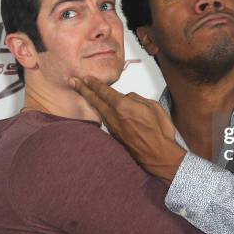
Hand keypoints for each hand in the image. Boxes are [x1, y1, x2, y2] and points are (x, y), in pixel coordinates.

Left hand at [70, 76, 185, 182]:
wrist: (159, 156)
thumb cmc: (160, 132)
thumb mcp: (154, 107)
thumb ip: (137, 99)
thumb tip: (127, 98)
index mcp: (124, 106)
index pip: (104, 91)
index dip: (94, 83)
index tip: (86, 78)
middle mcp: (114, 117)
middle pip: (95, 100)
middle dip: (83, 89)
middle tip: (73, 82)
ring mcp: (113, 128)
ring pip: (98, 111)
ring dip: (90, 101)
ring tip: (83, 93)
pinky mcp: (114, 137)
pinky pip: (105, 120)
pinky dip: (100, 113)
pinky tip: (100, 110)